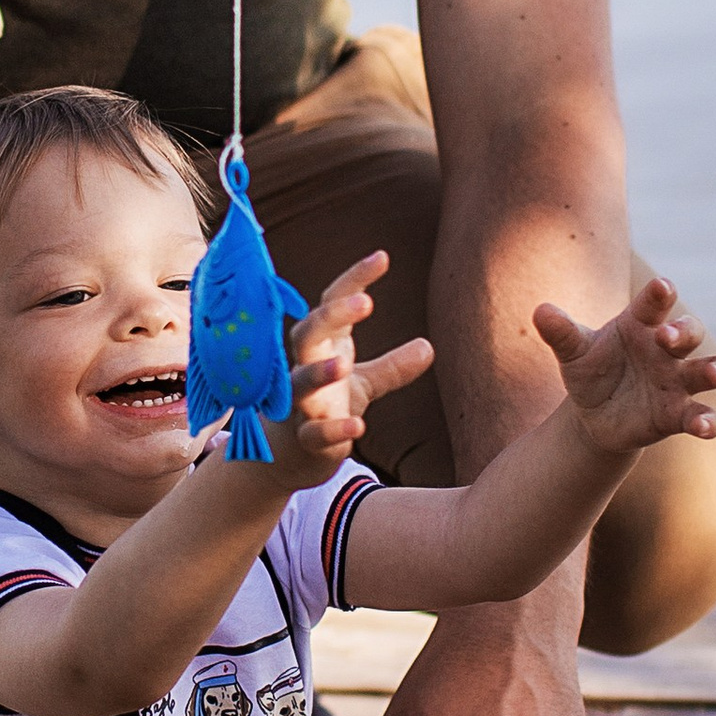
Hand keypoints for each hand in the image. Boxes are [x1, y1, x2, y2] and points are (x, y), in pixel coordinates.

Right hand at [269, 251, 432, 481]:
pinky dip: (333, 429)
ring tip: (343, 365)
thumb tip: (429, 346)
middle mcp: (303, 369)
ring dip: (319, 373)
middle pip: (308, 334)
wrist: (286, 459)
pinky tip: (357, 426)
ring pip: (300, 383)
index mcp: (320, 347)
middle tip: (365, 302)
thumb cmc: (322, 408)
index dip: (354, 280)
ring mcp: (300, 405)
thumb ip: (392, 367)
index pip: (331, 304)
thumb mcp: (361, 384)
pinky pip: (314, 434)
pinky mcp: (304, 440)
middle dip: (331, 317)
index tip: (382, 256)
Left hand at [533, 274, 715, 460]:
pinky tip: (706, 427)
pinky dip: (708, 421)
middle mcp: (666, 350)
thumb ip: (561, 333)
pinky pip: (701, 415)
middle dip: (685, 331)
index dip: (660, 294)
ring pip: (709, 369)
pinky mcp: (678, 414)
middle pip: (689, 332)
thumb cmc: (590, 370)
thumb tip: (540, 311)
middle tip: (668, 337)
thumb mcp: (573, 352)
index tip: (662, 286)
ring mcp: (676, 381)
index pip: (654, 303)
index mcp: (641, 324)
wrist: (595, 414)